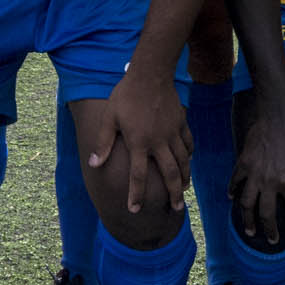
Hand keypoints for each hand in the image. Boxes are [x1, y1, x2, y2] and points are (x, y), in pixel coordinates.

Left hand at [84, 66, 190, 214]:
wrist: (150, 74)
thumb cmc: (125, 95)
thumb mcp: (109, 118)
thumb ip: (103, 143)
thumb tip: (94, 164)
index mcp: (139, 143)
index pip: (138, 176)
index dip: (136, 195)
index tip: (135, 210)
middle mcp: (159, 142)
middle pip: (170, 174)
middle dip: (174, 194)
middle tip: (176, 209)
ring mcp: (173, 133)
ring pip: (183, 162)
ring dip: (185, 178)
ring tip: (185, 190)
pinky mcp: (181, 123)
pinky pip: (188, 144)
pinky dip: (189, 155)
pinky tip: (188, 161)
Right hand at [232, 93, 284, 245]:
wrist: (278, 115)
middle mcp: (269, 183)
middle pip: (266, 214)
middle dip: (269, 230)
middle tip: (272, 240)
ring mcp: (254, 174)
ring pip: (247, 204)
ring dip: (247, 220)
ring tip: (249, 230)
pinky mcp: (243, 163)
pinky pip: (235, 182)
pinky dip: (233, 191)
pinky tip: (233, 199)